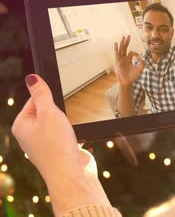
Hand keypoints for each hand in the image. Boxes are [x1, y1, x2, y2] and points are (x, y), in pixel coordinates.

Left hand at [12, 75, 110, 214]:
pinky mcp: (59, 151)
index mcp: (21, 126)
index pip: (33, 101)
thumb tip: (31, 78)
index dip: (48, 99)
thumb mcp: (48, 113)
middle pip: (47, 112)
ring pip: (58, 124)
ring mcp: (45, 145)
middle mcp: (30, 136)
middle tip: (62, 120)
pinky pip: (66, 136)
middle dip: (59, 112)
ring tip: (68, 132)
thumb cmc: (56, 145)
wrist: (71, 173)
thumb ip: (41, 94)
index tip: (56, 105)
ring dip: (67, 124)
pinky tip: (74, 139)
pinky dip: (73, 135)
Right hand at [114, 35, 144, 85]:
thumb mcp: (140, 68)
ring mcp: (120, 60)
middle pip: (125, 48)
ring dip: (122, 43)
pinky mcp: (118, 62)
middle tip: (128, 35)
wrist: (128, 82)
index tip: (139, 58)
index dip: (136, 54)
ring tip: (123, 37)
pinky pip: (117, 54)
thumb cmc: (133, 76)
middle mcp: (124, 58)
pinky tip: (116, 43)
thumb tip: (141, 56)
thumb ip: (142, 62)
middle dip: (127, 42)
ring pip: (121, 49)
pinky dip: (116, 48)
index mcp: (128, 59)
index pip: (131, 52)